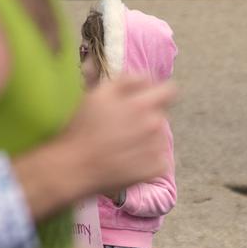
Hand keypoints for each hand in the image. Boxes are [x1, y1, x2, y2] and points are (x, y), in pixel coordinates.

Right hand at [59, 75, 177, 195]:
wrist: (76, 167)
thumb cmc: (84, 129)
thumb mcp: (99, 94)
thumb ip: (127, 81)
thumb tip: (148, 79)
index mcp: (142, 104)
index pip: (169, 91)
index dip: (158, 94)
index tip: (146, 101)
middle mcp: (155, 124)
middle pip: (161, 115)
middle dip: (147, 118)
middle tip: (124, 128)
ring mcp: (157, 148)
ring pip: (160, 138)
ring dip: (148, 140)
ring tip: (124, 146)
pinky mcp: (156, 168)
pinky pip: (160, 160)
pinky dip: (149, 161)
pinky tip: (130, 162)